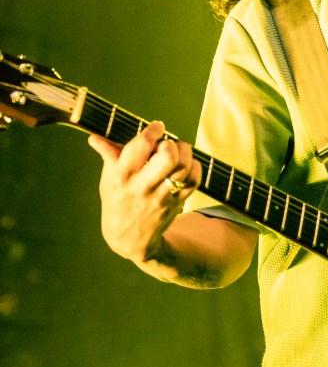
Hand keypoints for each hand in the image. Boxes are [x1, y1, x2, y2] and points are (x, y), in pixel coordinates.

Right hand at [88, 120, 200, 265]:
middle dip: (169, 143)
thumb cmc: (117, 202)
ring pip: (183, 167)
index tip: (157, 127)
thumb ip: (108, 155)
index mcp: (121, 177)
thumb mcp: (107, 180)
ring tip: (178, 150)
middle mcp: (142, 187)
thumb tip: (95, 137)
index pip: (140, 146)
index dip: (152, 131)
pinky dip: (194, 166)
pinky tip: (186, 164)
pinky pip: (193, 180)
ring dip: (184, 152)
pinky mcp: (176, 204)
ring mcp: (161, 197)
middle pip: (167, 156)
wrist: (129, 239)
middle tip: (165, 145)